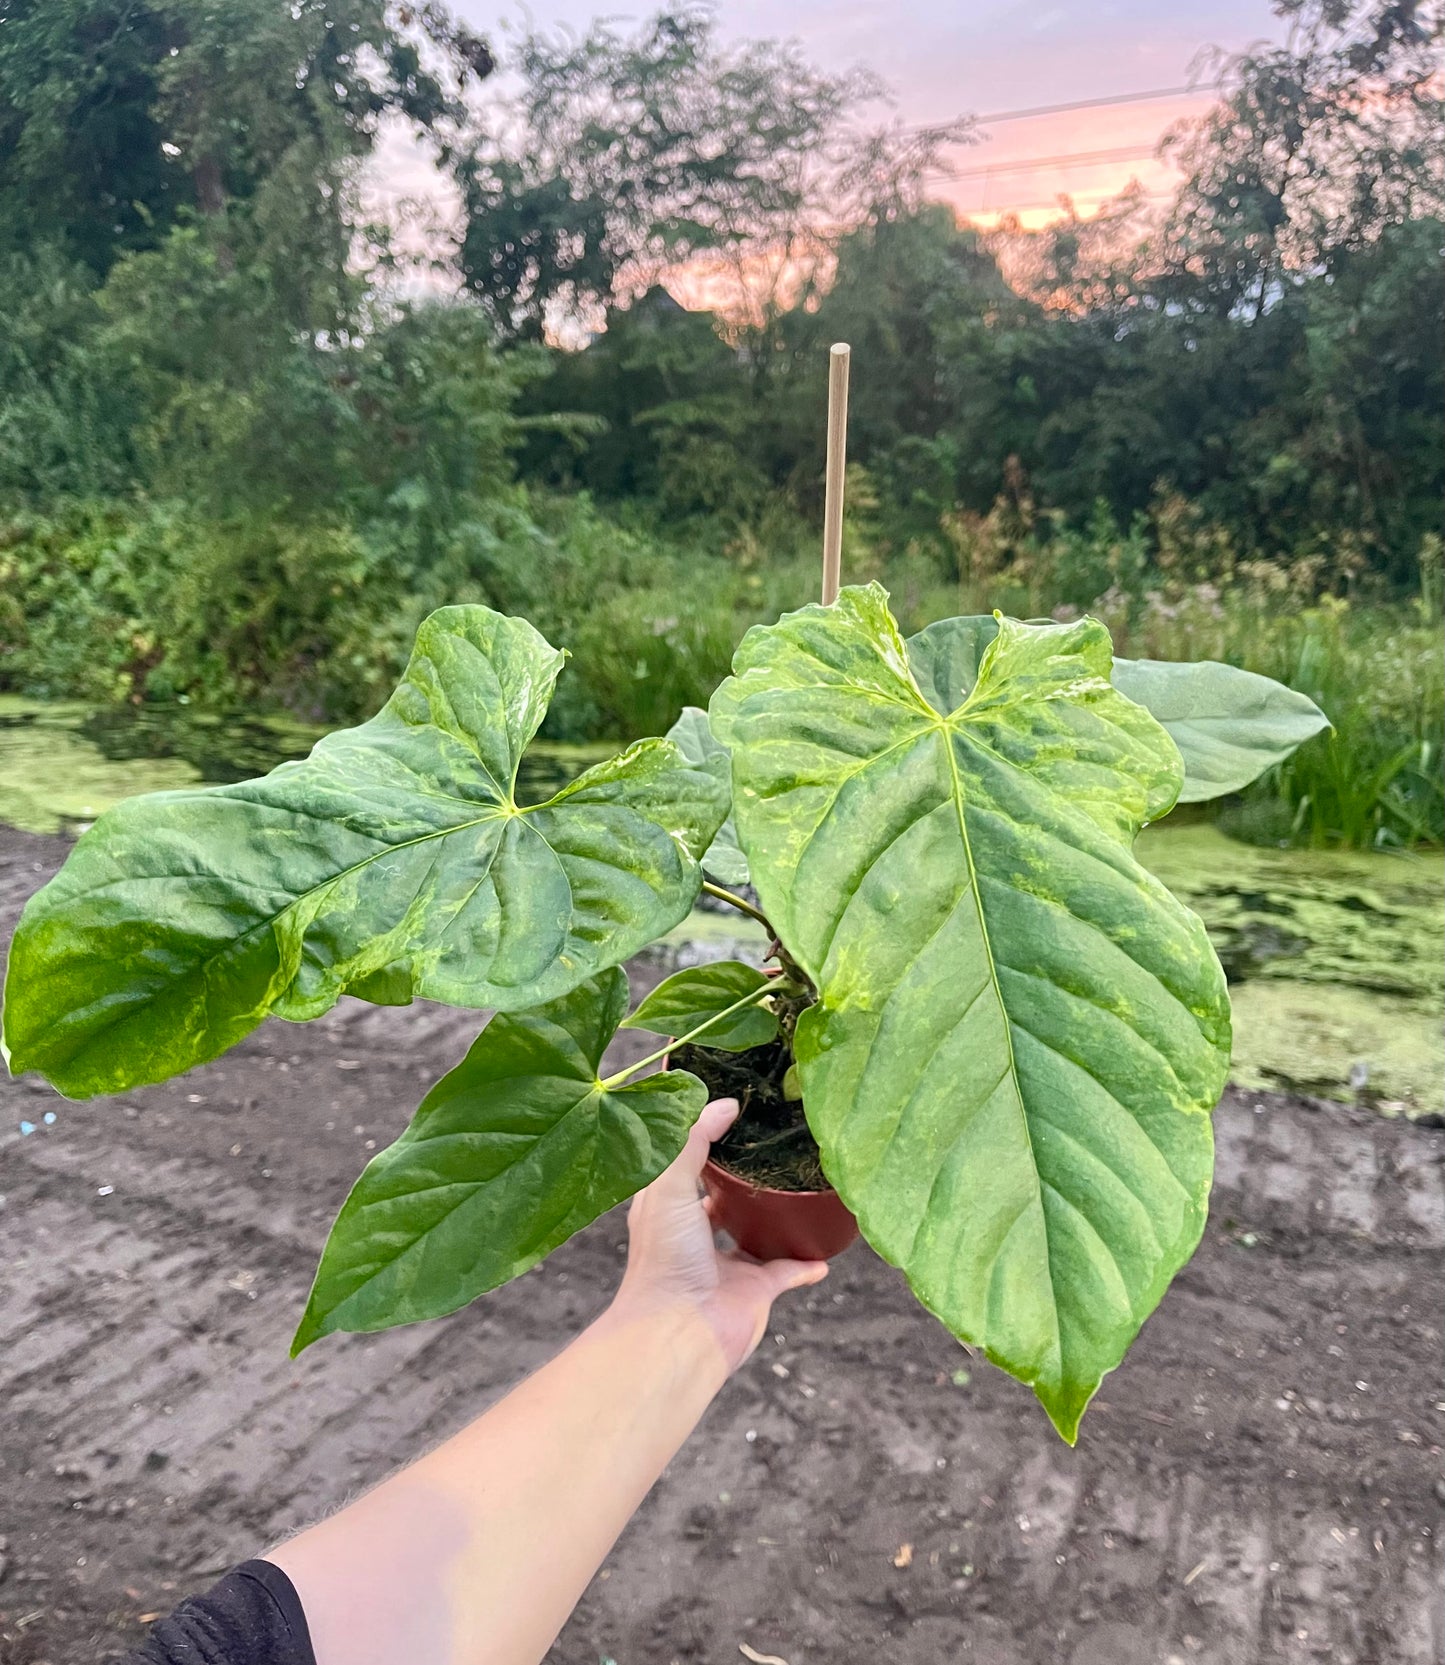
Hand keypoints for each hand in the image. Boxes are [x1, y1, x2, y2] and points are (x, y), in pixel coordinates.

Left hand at [613, 1098, 828, 1373]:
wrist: (679, 1332)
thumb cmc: (663, 1258)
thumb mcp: (669, 1184)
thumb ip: (693, 1140)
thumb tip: (724, 1103)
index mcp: (670, 1211)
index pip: (686, 1169)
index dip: (703, 1143)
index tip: (731, 1114)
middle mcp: (697, 1238)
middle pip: (724, 1202)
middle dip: (742, 1181)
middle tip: (772, 1148)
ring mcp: (729, 1266)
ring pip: (758, 1235)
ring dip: (777, 1219)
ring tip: (800, 1189)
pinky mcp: (758, 1291)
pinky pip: (790, 1270)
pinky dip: (807, 1261)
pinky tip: (825, 1247)